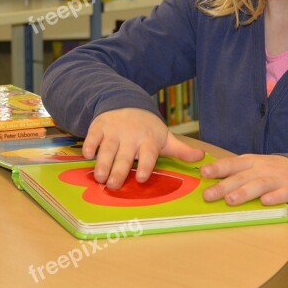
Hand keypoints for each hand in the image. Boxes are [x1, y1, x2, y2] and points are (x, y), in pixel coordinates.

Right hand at [83, 108, 204, 189]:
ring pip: (107, 148)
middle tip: (113, 185)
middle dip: (118, 170)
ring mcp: (114, 130)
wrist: (126, 102)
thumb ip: (181, 150)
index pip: (148, 154)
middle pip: (124, 155)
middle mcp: (131, 135)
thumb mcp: (165, 137)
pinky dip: (89, 145)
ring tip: (100, 178)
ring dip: (102, 163)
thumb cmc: (147, 128)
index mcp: (149, 139)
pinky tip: (87, 156)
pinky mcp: (99, 126)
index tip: (140, 178)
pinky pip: (92, 137)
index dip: (145, 165)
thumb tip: (201, 158)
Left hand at [200, 154, 287, 209]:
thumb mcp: (252, 168)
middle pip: (241, 177)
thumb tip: (207, 181)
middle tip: (208, 195)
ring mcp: (277, 179)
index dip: (217, 168)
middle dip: (224, 185)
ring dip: (244, 192)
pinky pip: (283, 194)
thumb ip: (234, 173)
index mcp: (250, 162)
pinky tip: (265, 202)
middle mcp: (262, 169)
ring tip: (230, 200)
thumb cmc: (270, 173)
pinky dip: (275, 197)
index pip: (231, 163)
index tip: (203, 173)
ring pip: (260, 184)